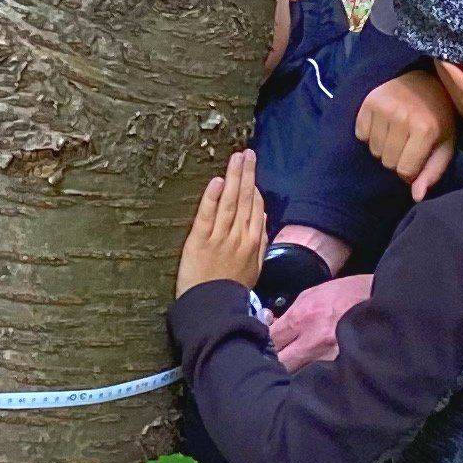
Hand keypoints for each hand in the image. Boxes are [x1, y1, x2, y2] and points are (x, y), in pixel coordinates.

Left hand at [178, 150, 267, 295]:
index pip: (256, 209)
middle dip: (247, 174)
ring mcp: (219, 237)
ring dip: (233, 177)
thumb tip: (262, 217)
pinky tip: (217, 181)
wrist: (212, 309)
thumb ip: (260, 242)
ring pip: (229, 202)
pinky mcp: (199, 241)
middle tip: (247, 153)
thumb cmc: (232, 290)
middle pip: (244, 199)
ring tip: (236, 158)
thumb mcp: (254, 268)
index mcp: (253, 243)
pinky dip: (212, 197)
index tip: (252, 171)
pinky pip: (207, 215)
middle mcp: (239, 236)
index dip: (254, 188)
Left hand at [269, 274, 374, 369]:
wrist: (384, 302)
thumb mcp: (314, 294)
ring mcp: (330, 358)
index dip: (263, 342)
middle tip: (274, 360)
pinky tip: (311, 375)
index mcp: (305, 316)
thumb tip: (272, 326)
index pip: (271, 338)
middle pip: (280, 363)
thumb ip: (290, 313)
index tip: (262, 345)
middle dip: (274, 362)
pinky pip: (318, 378)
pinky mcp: (342, 369)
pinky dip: (312, 378)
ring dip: (292, 371)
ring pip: (297, 375)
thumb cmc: (349, 294)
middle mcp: (315, 340)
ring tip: (292, 368)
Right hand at [355, 69, 458, 200]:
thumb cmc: (438, 116)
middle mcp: (402, 117)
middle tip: (407, 143)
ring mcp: (384, 107)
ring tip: (396, 133)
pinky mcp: (369, 100)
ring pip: (373, 150)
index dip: (410, 171)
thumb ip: (432, 172)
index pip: (404, 170)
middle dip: (397, 159)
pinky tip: (384, 123)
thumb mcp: (444, 145)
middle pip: (387, 161)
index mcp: (425, 129)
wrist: (426, 78)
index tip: (417, 158)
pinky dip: (370, 134)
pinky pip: (361, 134)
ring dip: (383, 147)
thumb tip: (416, 197)